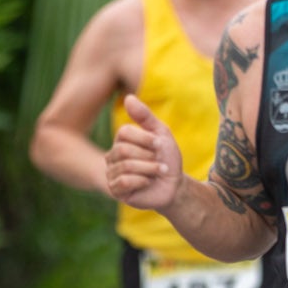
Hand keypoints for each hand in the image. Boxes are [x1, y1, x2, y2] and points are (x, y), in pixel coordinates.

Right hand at [105, 94, 183, 209]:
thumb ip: (145, 116)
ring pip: (126, 166)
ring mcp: (112, 173)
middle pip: (123, 150)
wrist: (174, 185)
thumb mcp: (160, 134)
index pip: (124, 132)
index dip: (145, 138)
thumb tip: (128, 97)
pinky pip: (124, 182)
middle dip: (148, 156)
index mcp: (122, 140)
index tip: (160, 145)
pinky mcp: (116, 190)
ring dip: (149, 169)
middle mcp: (113, 156)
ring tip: (158, 172)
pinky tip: (148, 183)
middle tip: (160, 162)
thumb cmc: (167, 158)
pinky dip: (142, 181)